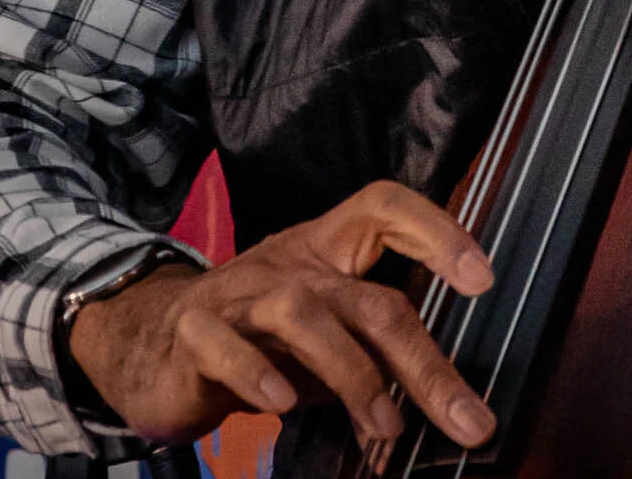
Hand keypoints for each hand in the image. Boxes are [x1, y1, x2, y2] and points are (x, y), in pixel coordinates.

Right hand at [66, 180, 495, 455]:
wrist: (148, 341)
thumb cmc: (256, 339)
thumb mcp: (323, 337)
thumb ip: (372, 353)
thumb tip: (442, 400)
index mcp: (329, 249)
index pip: (387, 208)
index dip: (437, 230)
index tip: (483, 278)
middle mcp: (292, 264)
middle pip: (369, 299)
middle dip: (423, 361)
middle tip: (465, 416)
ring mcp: (241, 293)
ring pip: (308, 315)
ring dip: (353, 373)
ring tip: (385, 423)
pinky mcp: (194, 331)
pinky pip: (230, 347)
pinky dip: (259, 373)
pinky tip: (283, 405)